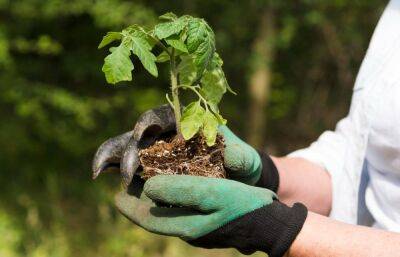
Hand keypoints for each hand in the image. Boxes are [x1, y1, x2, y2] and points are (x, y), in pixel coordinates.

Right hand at [92, 105, 278, 189]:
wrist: (237, 183)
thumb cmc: (241, 165)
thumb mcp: (246, 160)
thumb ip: (240, 157)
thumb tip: (230, 156)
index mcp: (187, 123)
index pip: (163, 116)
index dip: (149, 121)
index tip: (142, 133)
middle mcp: (167, 135)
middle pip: (140, 135)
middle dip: (130, 149)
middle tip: (127, 172)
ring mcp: (156, 152)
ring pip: (127, 148)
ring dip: (112, 157)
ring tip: (98, 171)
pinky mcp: (150, 170)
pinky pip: (129, 167)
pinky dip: (113, 168)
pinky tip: (100, 176)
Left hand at [115, 175, 306, 255]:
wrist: (269, 222)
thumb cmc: (242, 206)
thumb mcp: (211, 194)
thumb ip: (180, 190)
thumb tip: (149, 187)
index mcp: (185, 226)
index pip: (147, 219)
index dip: (129, 207)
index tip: (116, 194)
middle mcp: (188, 230)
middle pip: (156, 215)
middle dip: (141, 200)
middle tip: (130, 182)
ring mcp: (199, 227)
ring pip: (169, 211)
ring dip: (157, 196)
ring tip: (149, 178)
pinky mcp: (209, 221)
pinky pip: (183, 209)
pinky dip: (174, 196)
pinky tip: (177, 183)